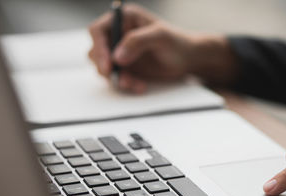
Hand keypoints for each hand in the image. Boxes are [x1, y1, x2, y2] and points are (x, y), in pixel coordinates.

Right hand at [88, 4, 235, 92]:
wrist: (189, 60)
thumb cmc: (178, 43)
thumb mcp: (160, 37)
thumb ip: (138, 41)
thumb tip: (116, 56)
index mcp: (125, 19)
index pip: (98, 30)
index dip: (99, 47)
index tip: (108, 64)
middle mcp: (119, 34)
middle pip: (96, 50)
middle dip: (105, 66)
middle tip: (118, 78)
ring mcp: (121, 51)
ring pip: (104, 66)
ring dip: (116, 78)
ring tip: (134, 84)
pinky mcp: (126, 66)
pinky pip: (117, 77)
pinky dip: (126, 84)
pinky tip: (140, 86)